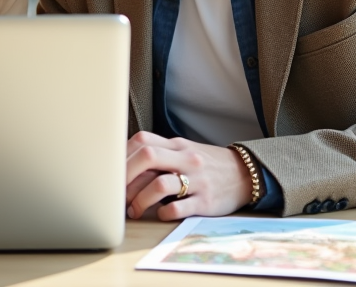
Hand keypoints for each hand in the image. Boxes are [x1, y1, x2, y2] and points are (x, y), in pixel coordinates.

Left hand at [125, 131, 251, 220]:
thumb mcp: (184, 153)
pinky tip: (160, 215)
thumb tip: (124, 168)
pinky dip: (163, 213)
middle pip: (147, 157)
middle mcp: (186, 159)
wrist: (245, 175)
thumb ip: (159, 156)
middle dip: (125, 175)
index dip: (122, 155)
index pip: (142, 140)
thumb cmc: (206, 165)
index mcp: (177, 145)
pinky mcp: (205, 202)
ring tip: (133, 211)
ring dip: (140, 200)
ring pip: (159, 185)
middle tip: (115, 193)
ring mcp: (196, 180)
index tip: (111, 172)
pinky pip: (178, 208)